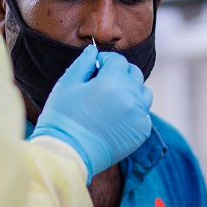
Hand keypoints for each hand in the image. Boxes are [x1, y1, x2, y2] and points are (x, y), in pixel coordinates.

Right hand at [30, 45, 153, 181]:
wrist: (67, 155)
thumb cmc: (63, 118)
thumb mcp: (68, 84)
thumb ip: (84, 63)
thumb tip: (94, 51)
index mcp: (113, 82)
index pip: (118, 60)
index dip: (105, 61)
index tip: (95, 68)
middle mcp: (131, 97)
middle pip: (134, 73)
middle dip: (120, 73)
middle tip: (103, 82)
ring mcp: (138, 116)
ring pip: (144, 92)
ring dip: (131, 90)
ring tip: (113, 98)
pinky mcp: (141, 132)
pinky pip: (144, 113)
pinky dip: (134, 110)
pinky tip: (116, 115)